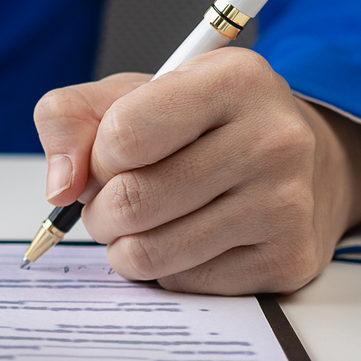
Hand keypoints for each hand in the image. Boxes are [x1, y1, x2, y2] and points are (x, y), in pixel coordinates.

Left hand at [32, 49, 360, 294]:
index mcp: (233, 80)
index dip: (96, 156)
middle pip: (132, 201)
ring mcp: (286, 203)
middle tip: (113, 201)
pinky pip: (183, 281)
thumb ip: (69, 119)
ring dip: (124, 245)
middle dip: (100, 210)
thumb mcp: (132, 94)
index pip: (124, 135)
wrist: (300, 162)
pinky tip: (188, 238)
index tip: (109, 157)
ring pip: (150, 252)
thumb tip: (60, 188)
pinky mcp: (288, 258)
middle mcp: (272, 139)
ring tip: (142, 222)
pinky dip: (165, 267)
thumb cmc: (201, 125)